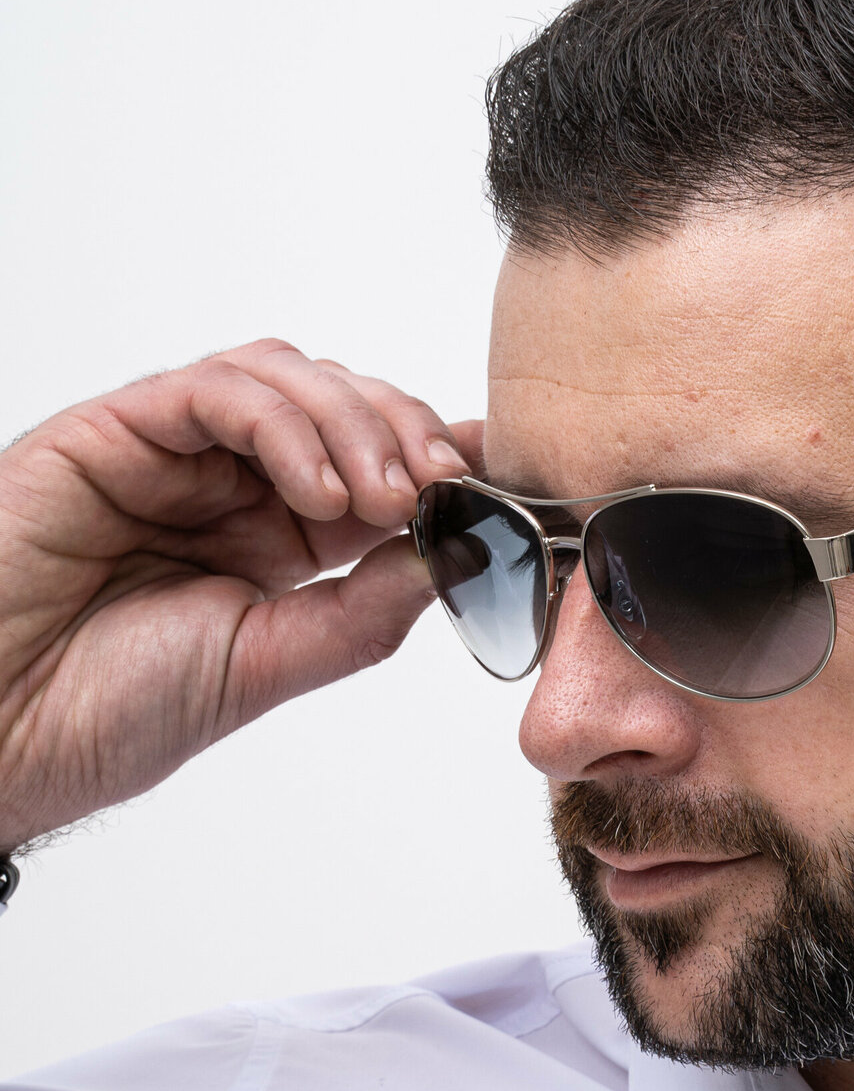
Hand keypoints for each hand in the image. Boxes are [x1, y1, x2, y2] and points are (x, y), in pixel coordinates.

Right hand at [0, 338, 479, 851]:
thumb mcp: (270, 663)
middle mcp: (229, 486)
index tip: (509, 479)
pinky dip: (284, 423)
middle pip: (345, 407)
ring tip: (381, 496)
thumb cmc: (106, 711)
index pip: (374, 469)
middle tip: (444, 486)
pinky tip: (317, 489)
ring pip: (290, 379)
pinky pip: (218, 389)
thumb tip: (457, 553)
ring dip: (356, 424)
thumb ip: (364, 608)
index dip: (443, 461)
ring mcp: (173, 452)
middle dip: (409, 435)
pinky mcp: (116, 430)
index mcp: (274, 540)